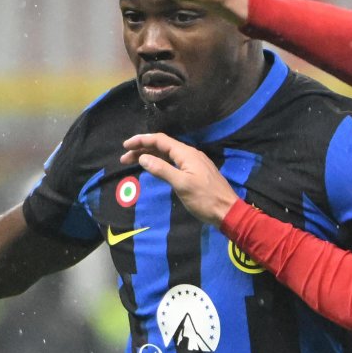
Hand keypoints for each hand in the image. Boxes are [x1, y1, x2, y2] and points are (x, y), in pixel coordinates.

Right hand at [121, 133, 239, 225]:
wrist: (227, 211)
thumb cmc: (205, 199)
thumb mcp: (182, 185)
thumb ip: (162, 169)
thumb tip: (143, 158)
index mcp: (186, 154)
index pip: (160, 140)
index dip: (142, 140)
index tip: (125, 146)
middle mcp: (189, 154)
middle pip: (162, 146)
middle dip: (142, 149)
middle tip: (124, 158)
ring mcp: (193, 163)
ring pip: (167, 154)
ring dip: (150, 156)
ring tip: (133, 162)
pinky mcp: (195, 173)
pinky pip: (173, 162)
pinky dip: (160, 163)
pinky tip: (154, 168)